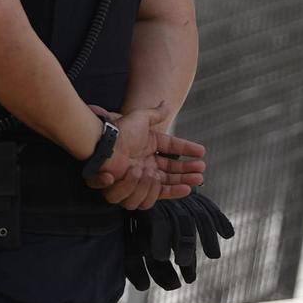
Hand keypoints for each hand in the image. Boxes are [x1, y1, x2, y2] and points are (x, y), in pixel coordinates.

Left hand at [86, 104, 206, 209]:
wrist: (101, 141)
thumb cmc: (120, 130)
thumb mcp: (140, 118)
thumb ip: (155, 113)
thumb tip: (166, 103)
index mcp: (149, 154)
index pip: (173, 160)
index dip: (187, 159)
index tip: (202, 157)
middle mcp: (144, 169)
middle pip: (170, 179)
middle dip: (186, 177)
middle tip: (199, 174)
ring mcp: (133, 181)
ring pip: (154, 191)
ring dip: (154, 185)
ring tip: (152, 173)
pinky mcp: (122, 189)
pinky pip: (134, 199)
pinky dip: (137, 189)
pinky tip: (137, 176)